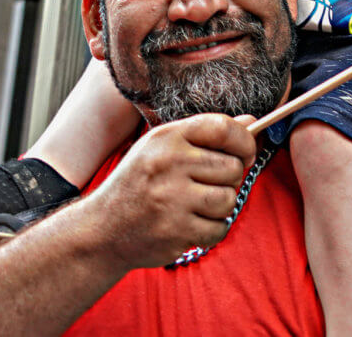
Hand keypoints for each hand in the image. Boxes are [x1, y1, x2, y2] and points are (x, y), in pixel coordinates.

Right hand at [88, 114, 255, 269]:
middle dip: (228, 179)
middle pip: (233, 167)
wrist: (100, 231)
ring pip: (229, 198)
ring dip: (220, 205)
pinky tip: (190, 224)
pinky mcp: (175, 231)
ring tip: (196, 205)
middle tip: (206, 185)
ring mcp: (171, 199)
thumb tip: (252, 120)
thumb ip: (207, 134)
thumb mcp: (164, 148)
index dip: (245, 140)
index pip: (224, 128)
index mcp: (167, 138)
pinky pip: (219, 227)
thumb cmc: (140, 184)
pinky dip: (211, 229)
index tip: (246, 152)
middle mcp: (168, 164)